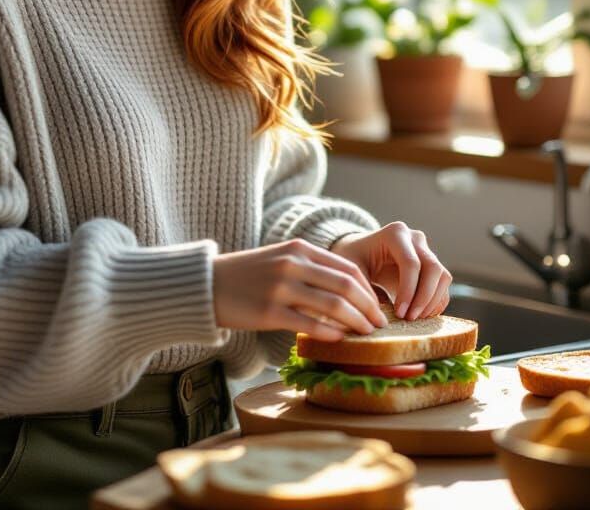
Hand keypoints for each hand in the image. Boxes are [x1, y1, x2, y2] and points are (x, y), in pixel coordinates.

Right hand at [212, 239, 390, 341]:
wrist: (208, 283)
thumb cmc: (248, 275)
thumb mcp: (280, 259)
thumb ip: (311, 269)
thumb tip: (347, 292)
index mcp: (299, 249)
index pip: (348, 268)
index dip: (369, 290)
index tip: (378, 306)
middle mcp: (292, 264)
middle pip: (347, 286)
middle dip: (370, 308)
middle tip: (381, 324)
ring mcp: (281, 288)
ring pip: (333, 306)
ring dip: (357, 322)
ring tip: (366, 334)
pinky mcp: (269, 312)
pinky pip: (309, 324)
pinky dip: (331, 333)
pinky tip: (340, 340)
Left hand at [330, 221, 451, 320]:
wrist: (360, 251)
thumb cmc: (353, 259)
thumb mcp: (351, 270)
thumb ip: (364, 289)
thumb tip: (381, 318)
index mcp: (394, 233)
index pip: (411, 263)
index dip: (408, 291)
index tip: (399, 314)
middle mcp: (415, 238)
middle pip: (433, 268)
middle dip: (423, 297)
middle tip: (409, 318)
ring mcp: (426, 250)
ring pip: (443, 277)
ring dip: (432, 301)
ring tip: (414, 319)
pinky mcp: (432, 265)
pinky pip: (443, 286)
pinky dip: (436, 303)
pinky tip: (421, 316)